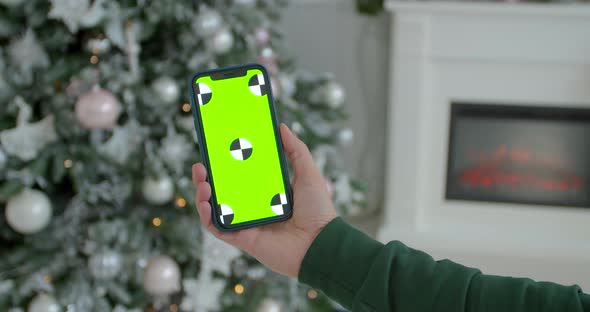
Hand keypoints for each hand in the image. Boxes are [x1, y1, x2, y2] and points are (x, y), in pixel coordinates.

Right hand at [192, 123, 336, 277]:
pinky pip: (218, 228)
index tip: (216, 149)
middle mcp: (254, 206)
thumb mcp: (308, 173)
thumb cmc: (317, 210)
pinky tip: (205, 203)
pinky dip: (207, 217)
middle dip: (208, 178)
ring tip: (202, 181)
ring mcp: (247, 222)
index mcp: (267, 191)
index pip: (241, 174)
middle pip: (224, 190)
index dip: (226, 164)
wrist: (320, 244)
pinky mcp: (243, 238)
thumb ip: (296, 150)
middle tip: (200, 164)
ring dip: (204, 195)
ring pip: (216, 208)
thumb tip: (281, 127)